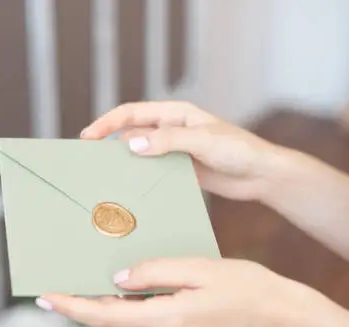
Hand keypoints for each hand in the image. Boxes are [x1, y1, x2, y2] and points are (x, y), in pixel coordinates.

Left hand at [36, 258, 306, 326]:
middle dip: (82, 305)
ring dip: (104, 304)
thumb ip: (155, 272)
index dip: (73, 306)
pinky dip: (128, 306)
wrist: (280, 316)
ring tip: (84, 280)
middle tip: (55, 287)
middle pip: (112, 320)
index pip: (106, 315)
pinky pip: (145, 321)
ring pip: (127, 321)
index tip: (46, 297)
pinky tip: (123, 288)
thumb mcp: (199, 268)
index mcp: (169, 319)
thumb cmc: (246, 286)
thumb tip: (118, 278)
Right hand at [80, 101, 284, 200]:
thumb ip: (168, 142)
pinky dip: (140, 178)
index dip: (107, 123)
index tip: (88, 137)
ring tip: (104, 177)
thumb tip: (131, 144)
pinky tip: (130, 189)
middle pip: (131, 133)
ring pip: (140, 154)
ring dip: (124, 163)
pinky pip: (153, 171)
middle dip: (109, 144)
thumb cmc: (238, 150)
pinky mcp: (179, 170)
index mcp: (175, 114)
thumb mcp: (203, 141)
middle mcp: (171, 130)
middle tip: (89, 161)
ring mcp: (174, 151)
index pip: (132, 114)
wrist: (260, 174)